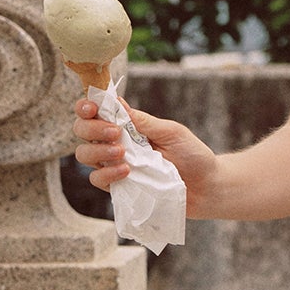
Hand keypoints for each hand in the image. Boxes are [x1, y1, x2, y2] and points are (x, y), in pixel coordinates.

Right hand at [71, 96, 218, 210]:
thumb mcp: (170, 132)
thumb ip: (143, 121)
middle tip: (115, 133)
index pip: (94, 112)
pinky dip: (107, 174)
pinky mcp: (119, 187)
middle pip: (82, 132)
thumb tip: (116, 102)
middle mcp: (115, 144)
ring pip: (84, 155)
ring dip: (98, 151)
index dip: (86, 107)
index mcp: (126, 126)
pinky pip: (98, 180)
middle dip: (92, 128)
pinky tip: (126, 172)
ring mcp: (115, 166)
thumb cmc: (192, 155)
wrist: (207, 186)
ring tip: (122, 153)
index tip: (93, 108)